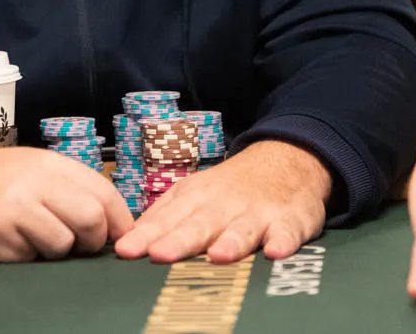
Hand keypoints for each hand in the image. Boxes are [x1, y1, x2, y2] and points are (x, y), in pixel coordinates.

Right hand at [0, 147, 133, 260]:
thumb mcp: (32, 167)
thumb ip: (69, 187)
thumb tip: (112, 221)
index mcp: (49, 163)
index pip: (104, 192)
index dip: (120, 220)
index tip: (119, 236)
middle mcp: (33, 184)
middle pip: (91, 220)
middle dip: (93, 240)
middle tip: (80, 244)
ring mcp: (13, 212)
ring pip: (62, 245)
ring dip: (56, 251)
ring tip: (36, 239)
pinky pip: (28, 259)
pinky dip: (25, 257)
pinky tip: (9, 241)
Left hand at [115, 140, 330, 262]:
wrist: (285, 159)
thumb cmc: (231, 187)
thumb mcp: (193, 193)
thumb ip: (163, 217)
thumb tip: (128, 240)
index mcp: (196, 199)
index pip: (166, 220)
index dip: (146, 236)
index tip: (126, 251)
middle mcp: (224, 206)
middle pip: (199, 225)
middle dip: (179, 240)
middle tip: (159, 255)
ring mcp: (257, 213)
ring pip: (242, 229)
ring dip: (231, 242)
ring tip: (218, 256)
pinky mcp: (289, 220)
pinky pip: (287, 232)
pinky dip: (283, 241)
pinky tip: (275, 251)